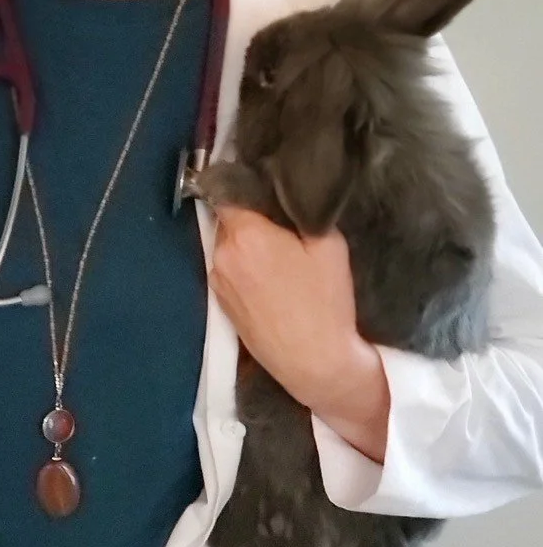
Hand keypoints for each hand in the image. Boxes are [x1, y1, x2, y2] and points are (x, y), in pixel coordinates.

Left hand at [209, 205, 389, 460]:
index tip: (262, 182)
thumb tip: (284, 192)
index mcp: (245, 233)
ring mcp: (217, 279)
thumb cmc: (325, 303)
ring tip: (277, 255)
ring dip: (245, 243)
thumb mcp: (328, 246)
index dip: (245, 182)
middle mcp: (222, 252)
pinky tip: (269, 279)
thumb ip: (301, 211)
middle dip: (250, 215)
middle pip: (229, 217)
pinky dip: (242, 265)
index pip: (228, 189)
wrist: (315, 363)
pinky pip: (228, 268)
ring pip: (228, 244)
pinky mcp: (220, 301)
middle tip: (279, 224)